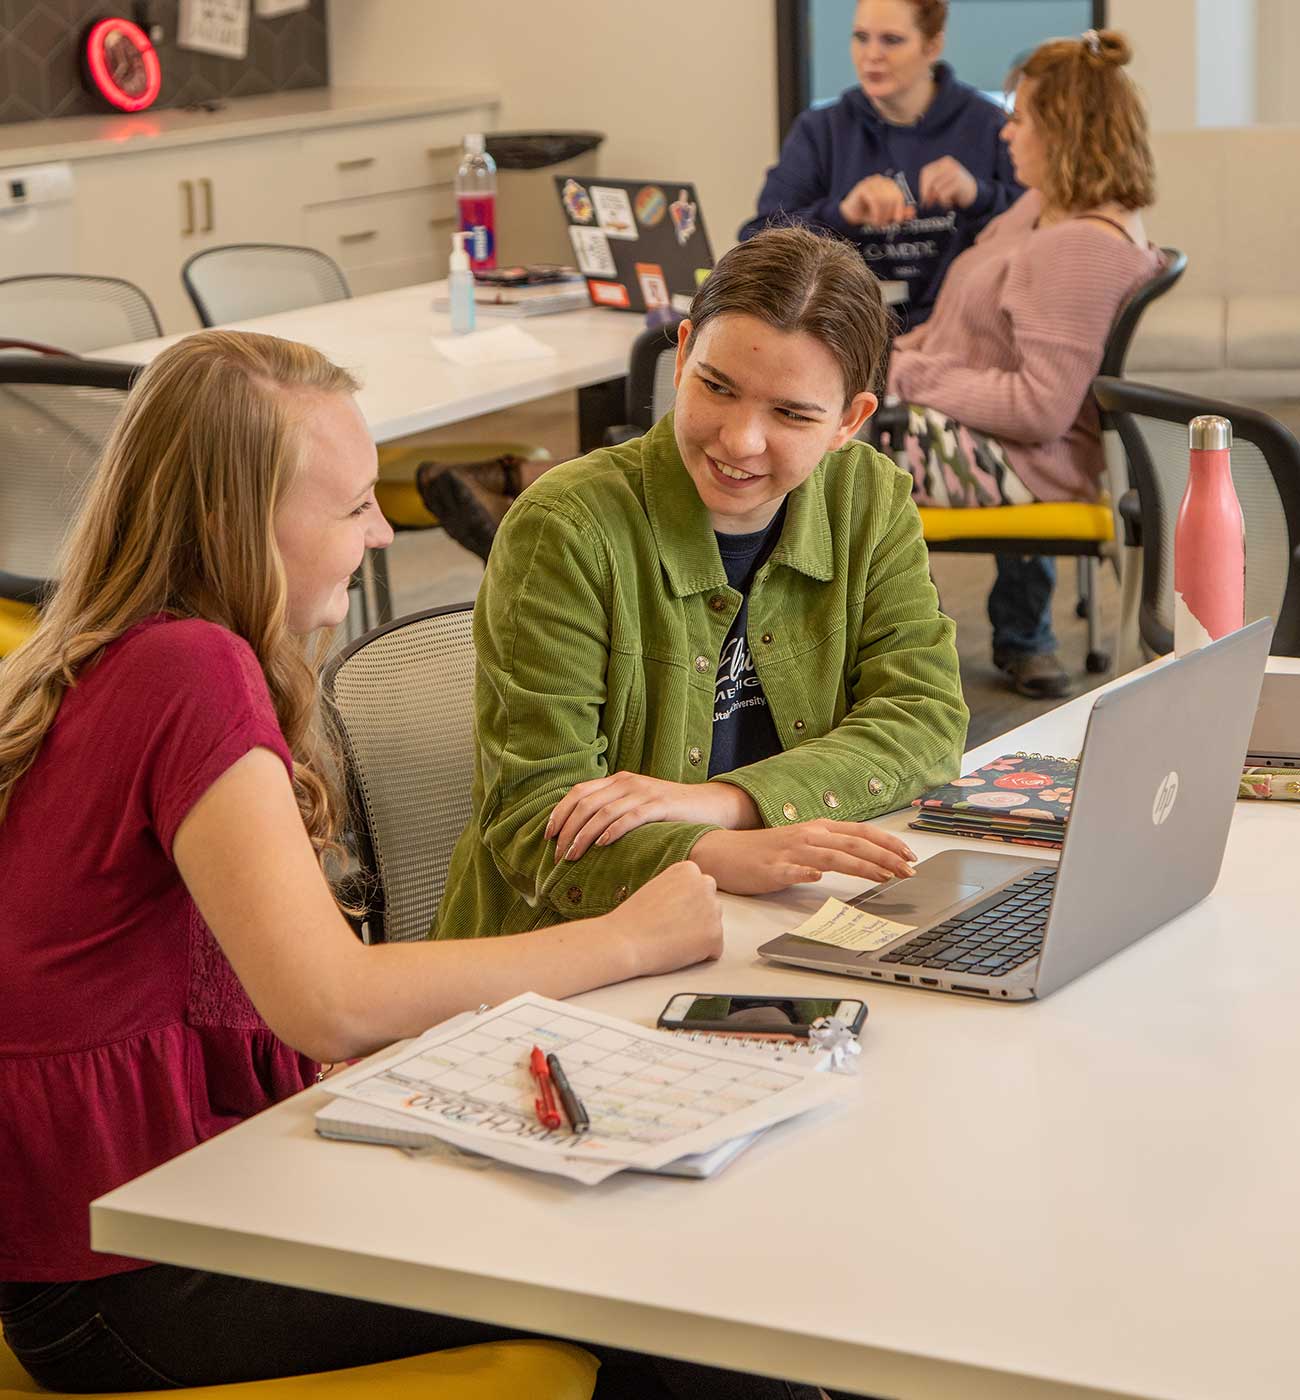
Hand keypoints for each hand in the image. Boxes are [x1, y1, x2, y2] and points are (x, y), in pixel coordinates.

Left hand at [547, 773, 758, 860]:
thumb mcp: (637, 805)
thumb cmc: (670, 812)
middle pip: (585, 803)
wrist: (710, 805)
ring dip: (583, 836)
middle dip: (567, 830)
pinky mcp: (661, 805)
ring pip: (603, 812)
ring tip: (572, 856)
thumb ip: (613, 811)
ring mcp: (644, 792)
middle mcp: (627, 782)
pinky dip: (613, 830)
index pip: (578, 792)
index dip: (559, 813)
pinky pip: (631, 816)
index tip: (548, 836)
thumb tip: (581, 834)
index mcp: (618, 780)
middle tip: (557, 855)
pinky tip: (602, 845)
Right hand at [605, 861, 723, 976]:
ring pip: (713, 926)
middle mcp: (705, 884)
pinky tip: (678, 950)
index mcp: (689, 869)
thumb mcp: (658, 887)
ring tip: (671, 938)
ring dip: (699, 935)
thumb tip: (694, 902)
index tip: (665, 911)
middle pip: (710, 905)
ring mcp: (713, 910)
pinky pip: (714, 949)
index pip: (699, 889)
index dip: (683, 905)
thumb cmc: (634, 918)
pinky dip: (700, 955)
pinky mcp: (715, 935)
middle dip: (697, 917)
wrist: (624, 940)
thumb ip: (680, 888)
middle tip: (670, 927)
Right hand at [691, 821, 917, 895]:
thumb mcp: (804, 844)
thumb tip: (865, 858)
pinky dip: (805, 873)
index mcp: (818, 829)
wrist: (724, 852)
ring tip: (883, 877)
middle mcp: (809, 836)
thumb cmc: (766, 852)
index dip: (888, 843)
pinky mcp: (772, 869)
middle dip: (886, 857)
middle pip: (854, 844)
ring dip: (860, 866)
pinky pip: (791, 870)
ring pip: (831, 857)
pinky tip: (817, 878)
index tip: (910, 856)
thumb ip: (832, 849)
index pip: (861, 833)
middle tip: (909, 872)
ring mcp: (790, 852)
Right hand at [840, 175, 914, 228]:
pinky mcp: (862, 188)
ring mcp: (871, 182)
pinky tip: (873, 221)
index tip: (896, 221)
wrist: (847, 215)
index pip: (899, 196)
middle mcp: (880, 180)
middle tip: (884, 225)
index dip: (899, 210)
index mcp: (888, 184)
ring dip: (882, 216)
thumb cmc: (866, 214)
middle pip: (893, 198)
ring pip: (884, 200)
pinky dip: (876, 214)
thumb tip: (912, 213)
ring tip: (877, 224)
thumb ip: (898, 213)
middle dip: (890, 214)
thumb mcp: (885, 215)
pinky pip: (875, 201)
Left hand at [917, 156, 977, 210]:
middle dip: (927, 194)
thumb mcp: (942, 184)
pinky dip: (943, 203)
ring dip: (937, 200)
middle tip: (930, 204)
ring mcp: (955, 172)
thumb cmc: (954, 190)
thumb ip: (931, 185)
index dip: (922, 186)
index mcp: (943, 163)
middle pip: (930, 181)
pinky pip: (943, 195)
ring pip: (936, 189)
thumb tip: (920, 196)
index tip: (923, 198)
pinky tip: (949, 204)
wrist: (973, 194)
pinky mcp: (959, 182)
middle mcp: (949, 165)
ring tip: (943, 203)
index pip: (926, 172)